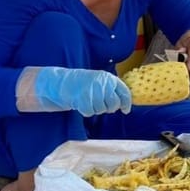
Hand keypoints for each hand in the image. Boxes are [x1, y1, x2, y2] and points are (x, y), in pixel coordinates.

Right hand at [17, 67, 131, 116]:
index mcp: (109, 78)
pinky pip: (90, 112)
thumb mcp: (100, 82)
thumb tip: (124, 105)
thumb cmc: (84, 84)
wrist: (62, 82)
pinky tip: (81, 104)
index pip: (124, 92)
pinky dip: (86, 111)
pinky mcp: (82, 98)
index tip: (126, 110)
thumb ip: (112, 90)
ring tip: (89, 101)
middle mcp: (102, 83)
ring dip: (96, 109)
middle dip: (109, 108)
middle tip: (101, 105)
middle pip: (114, 104)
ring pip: (102, 109)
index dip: (126, 103)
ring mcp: (92, 90)